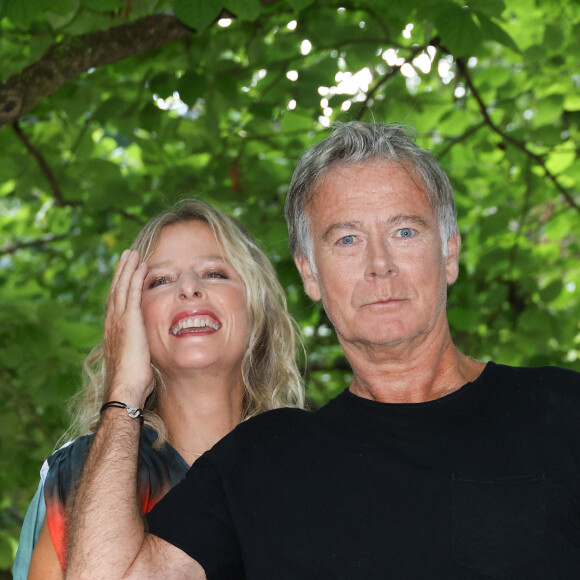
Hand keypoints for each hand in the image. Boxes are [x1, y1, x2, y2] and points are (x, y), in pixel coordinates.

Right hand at [103, 250, 152, 406]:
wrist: (126, 388)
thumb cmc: (134, 381)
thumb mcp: (137, 360)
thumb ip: (142, 349)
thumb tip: (150, 350)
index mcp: (114, 331)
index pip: (117, 302)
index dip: (121, 286)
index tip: (126, 273)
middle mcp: (113, 322)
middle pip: (116, 289)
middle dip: (122, 271)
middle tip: (127, 255)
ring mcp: (119, 320)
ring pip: (123, 286)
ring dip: (128, 268)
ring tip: (133, 253)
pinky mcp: (130, 320)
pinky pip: (133, 292)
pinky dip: (136, 277)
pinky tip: (142, 265)